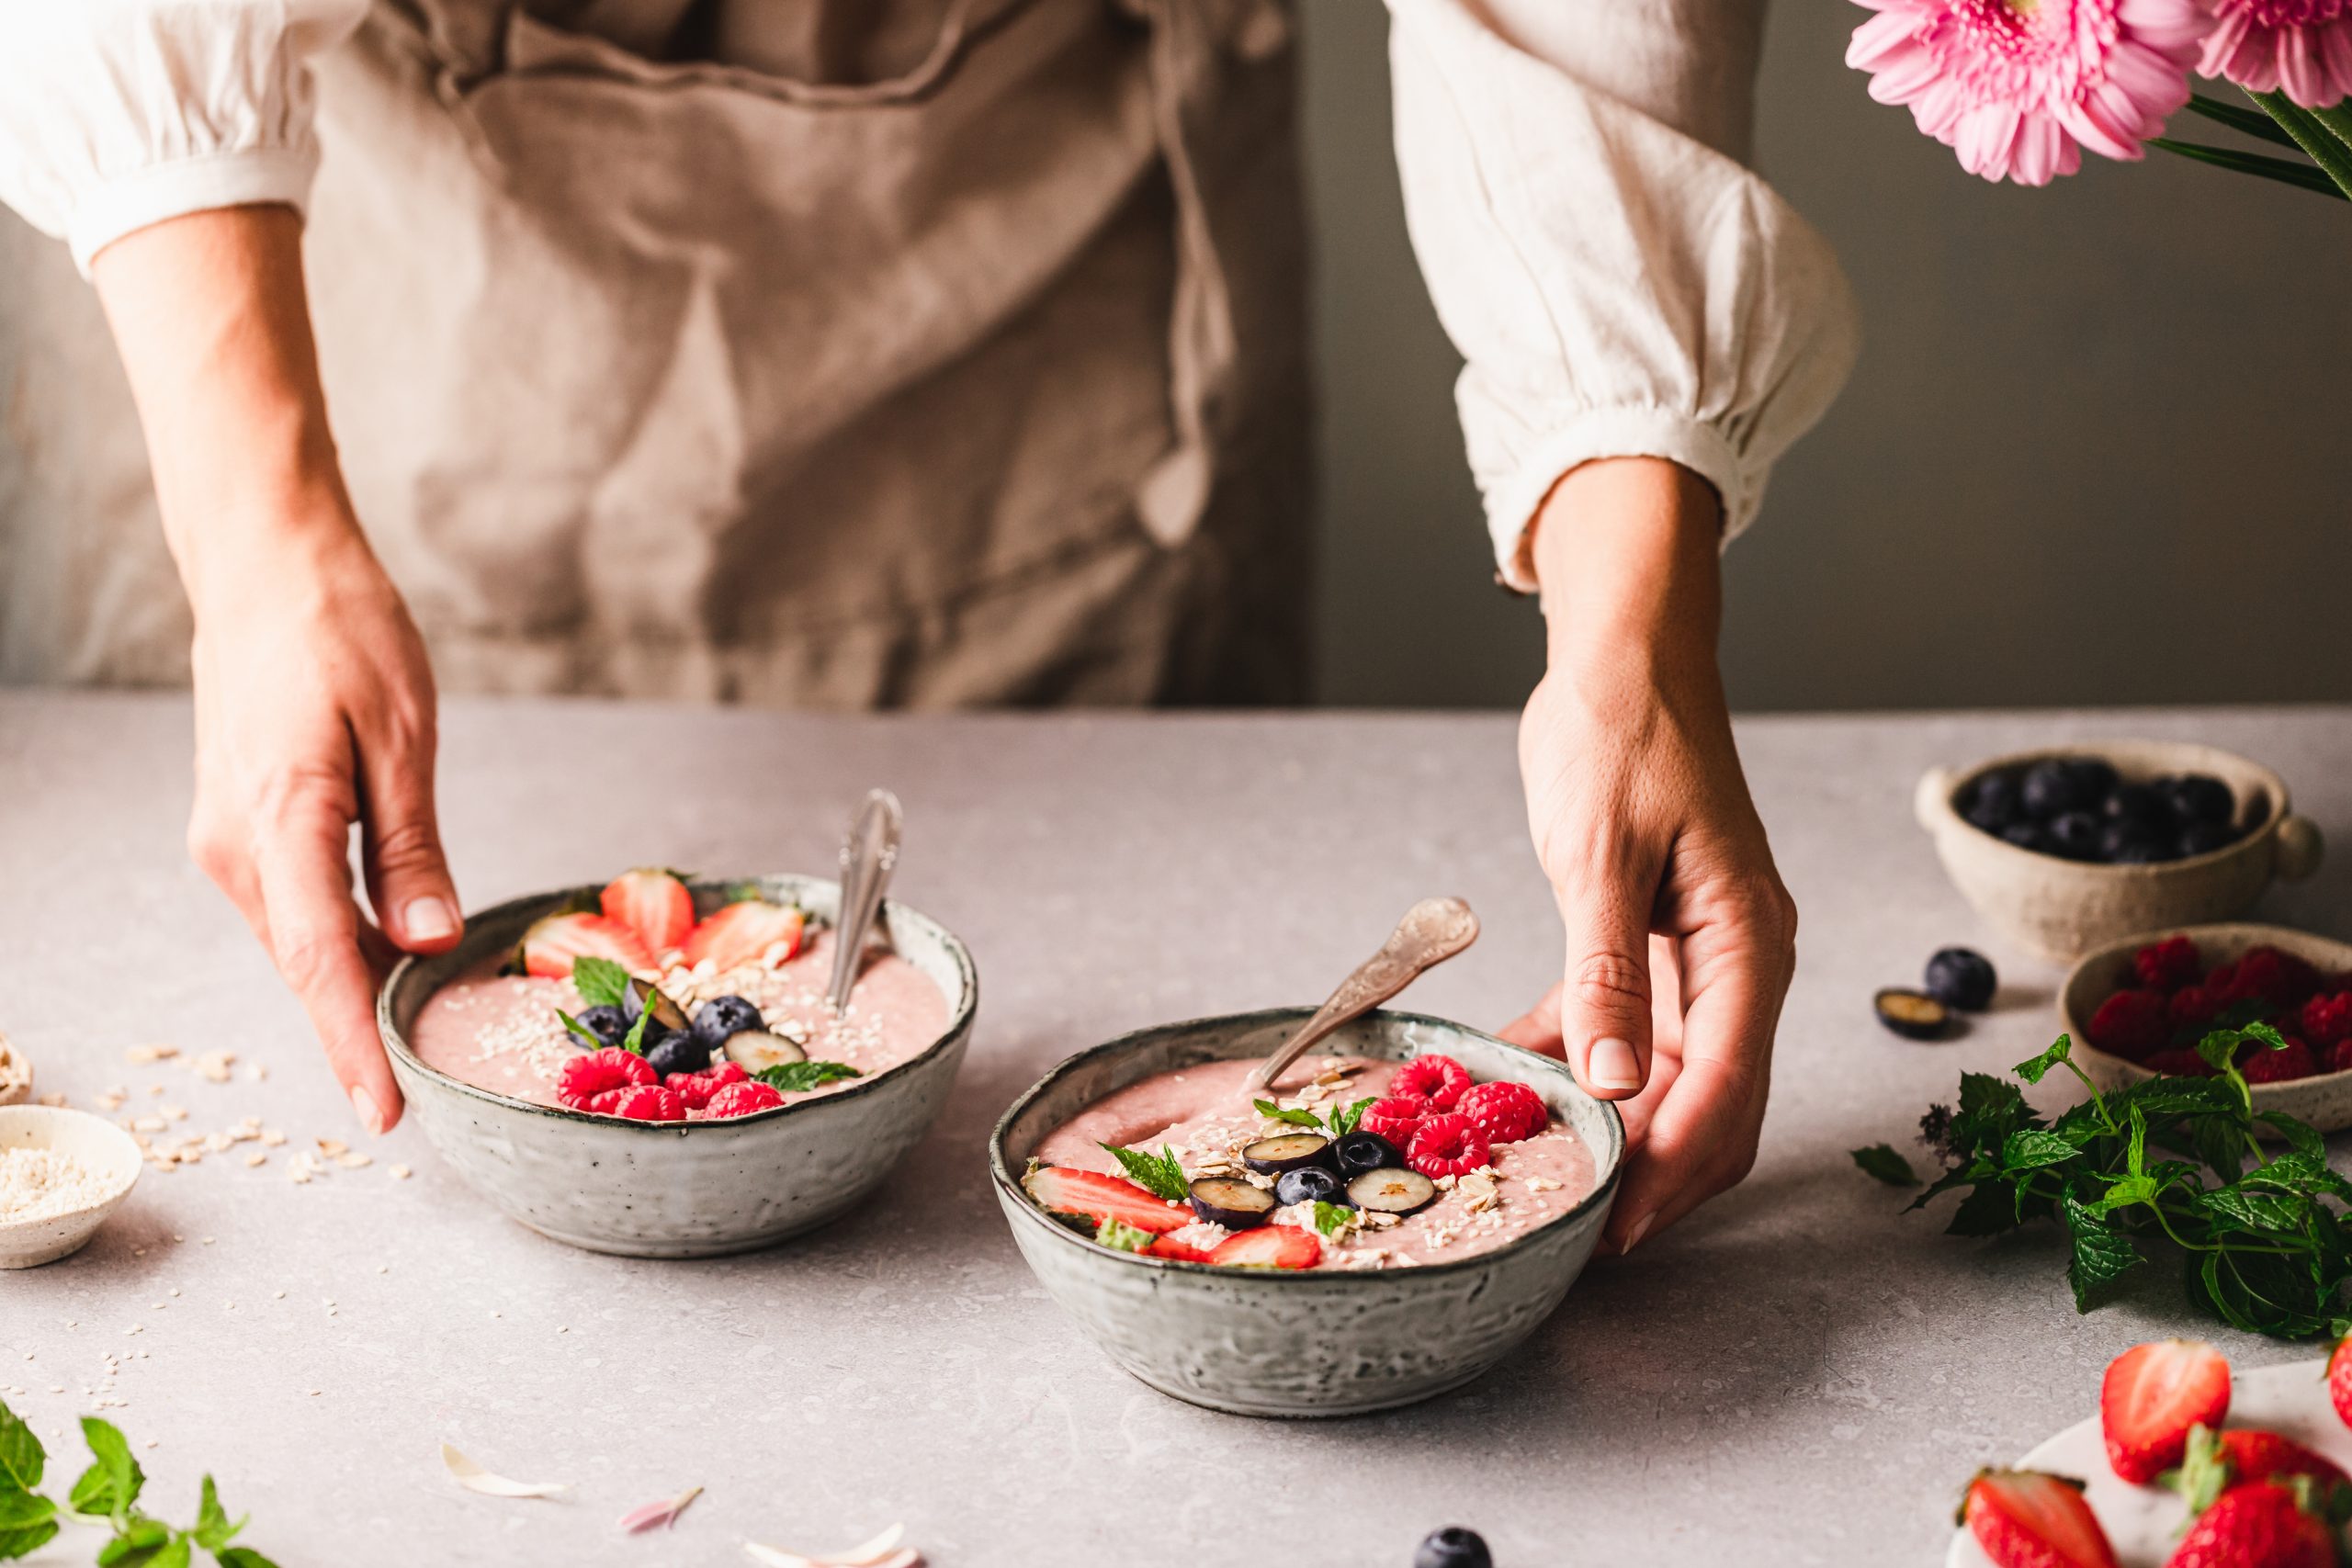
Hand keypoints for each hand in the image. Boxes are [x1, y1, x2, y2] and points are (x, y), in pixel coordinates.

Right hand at [92, 206, 460, 1133]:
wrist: (263, 564)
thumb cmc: (341, 629)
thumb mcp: (403, 732)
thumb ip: (410, 846)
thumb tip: (426, 942)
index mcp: (282, 821)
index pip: (323, 961)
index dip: (355, 1043)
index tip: (387, 1113)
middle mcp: (238, 846)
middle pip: (309, 966)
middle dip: (357, 1035)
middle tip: (418, 1100)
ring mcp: (230, 839)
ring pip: (301, 941)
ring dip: (349, 991)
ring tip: (407, 1050)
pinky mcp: (242, 827)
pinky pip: (295, 907)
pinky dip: (336, 943)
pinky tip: (381, 966)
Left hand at [1498, 458, 1794, 1253]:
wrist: (1626, 653)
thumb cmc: (1625, 733)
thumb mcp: (1604, 854)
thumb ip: (1609, 975)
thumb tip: (1614, 1087)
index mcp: (1747, 947)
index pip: (1723, 1091)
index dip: (1669, 1171)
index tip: (1613, 1231)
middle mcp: (1736, 964)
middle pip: (1707, 1105)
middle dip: (1648, 1175)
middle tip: (1571, 1231)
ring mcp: (1695, 957)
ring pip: (1662, 1079)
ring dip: (1606, 1125)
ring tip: (1534, 1172)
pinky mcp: (1646, 941)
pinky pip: (1616, 1029)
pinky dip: (1570, 1060)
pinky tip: (1507, 1085)